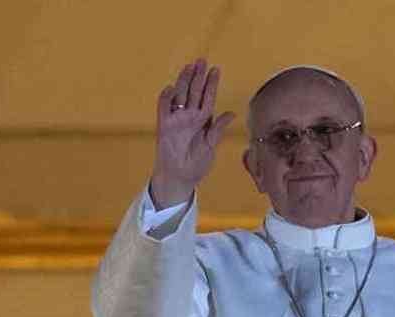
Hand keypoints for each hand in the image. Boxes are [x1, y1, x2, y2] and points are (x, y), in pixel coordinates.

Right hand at [151, 59, 234, 208]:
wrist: (180, 177)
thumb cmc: (196, 164)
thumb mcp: (211, 146)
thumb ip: (218, 129)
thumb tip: (231, 113)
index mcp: (202, 121)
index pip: (207, 98)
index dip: (211, 84)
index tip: (216, 70)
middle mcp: (189, 117)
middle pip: (193, 92)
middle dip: (197, 77)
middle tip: (201, 61)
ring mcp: (176, 120)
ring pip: (180, 96)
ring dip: (183, 81)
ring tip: (189, 67)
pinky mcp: (164, 126)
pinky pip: (164, 108)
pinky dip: (166, 98)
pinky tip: (172, 88)